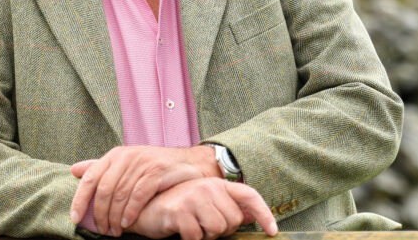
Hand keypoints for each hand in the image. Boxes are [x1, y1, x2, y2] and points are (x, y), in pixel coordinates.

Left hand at [70, 145, 219, 235]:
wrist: (187, 162)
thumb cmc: (152, 166)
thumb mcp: (125, 163)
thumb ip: (101, 168)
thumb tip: (74, 170)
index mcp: (114, 155)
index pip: (90, 178)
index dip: (80, 200)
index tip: (75, 219)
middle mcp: (126, 157)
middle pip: (104, 190)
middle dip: (100, 214)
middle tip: (102, 230)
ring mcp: (142, 163)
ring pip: (120, 194)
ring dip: (115, 217)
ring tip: (115, 231)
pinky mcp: (157, 171)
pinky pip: (138, 195)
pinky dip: (130, 211)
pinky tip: (127, 222)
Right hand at [126, 178, 278, 239]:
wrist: (145, 208)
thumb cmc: (178, 208)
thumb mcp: (205, 203)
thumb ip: (227, 207)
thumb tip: (252, 216)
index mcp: (216, 184)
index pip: (248, 195)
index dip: (264, 213)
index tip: (272, 231)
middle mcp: (207, 186)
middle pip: (233, 221)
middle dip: (222, 231)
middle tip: (203, 225)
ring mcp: (194, 197)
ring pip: (217, 230)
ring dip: (206, 236)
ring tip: (192, 226)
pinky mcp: (180, 211)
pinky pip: (197, 237)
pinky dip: (191, 239)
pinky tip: (181, 230)